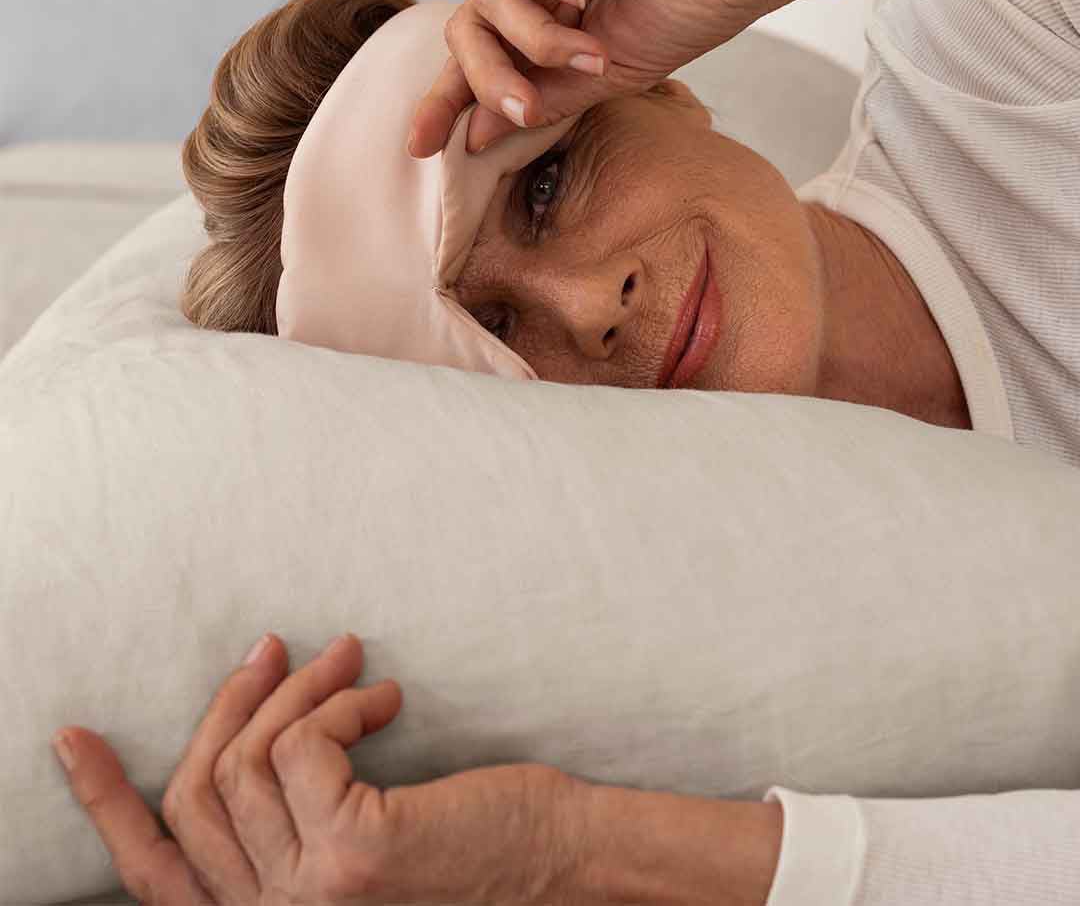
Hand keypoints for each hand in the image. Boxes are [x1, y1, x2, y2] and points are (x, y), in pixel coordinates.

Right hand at [53, 631, 586, 905]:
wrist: (556, 867)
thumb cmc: (466, 846)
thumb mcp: (352, 841)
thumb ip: (292, 818)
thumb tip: (250, 724)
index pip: (154, 876)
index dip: (106, 803)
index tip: (75, 737)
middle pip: (194, 797)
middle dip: (227, 705)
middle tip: (270, 646)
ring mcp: (313, 896)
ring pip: (250, 759)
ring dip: (301, 689)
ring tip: (352, 661)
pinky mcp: (356, 852)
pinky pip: (306, 744)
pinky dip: (340, 702)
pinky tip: (384, 699)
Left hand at [407, 0, 798, 157]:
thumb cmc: (696, 6)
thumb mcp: (610, 74)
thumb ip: (543, 97)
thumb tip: (472, 136)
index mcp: (558, 14)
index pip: (486, 55)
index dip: (448, 98)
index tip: (419, 147)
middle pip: (471, 25)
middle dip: (481, 76)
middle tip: (517, 108)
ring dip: (528, 33)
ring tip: (583, 46)